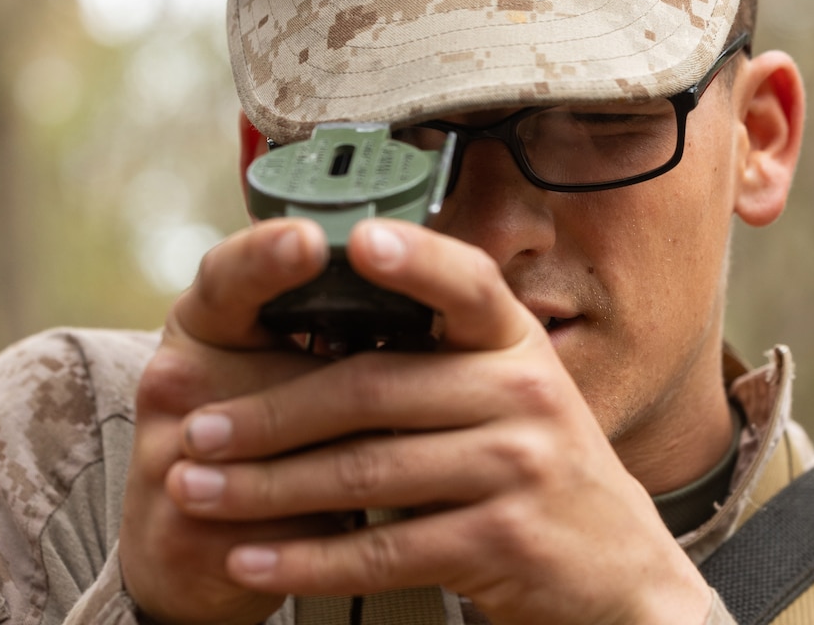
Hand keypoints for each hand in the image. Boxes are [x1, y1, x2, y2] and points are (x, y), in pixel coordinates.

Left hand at [163, 219, 712, 624]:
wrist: (614, 571)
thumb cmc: (536, 469)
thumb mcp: (512, 395)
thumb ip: (442, 362)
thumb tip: (323, 329)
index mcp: (515, 343)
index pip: (466, 283)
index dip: (413, 259)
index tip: (354, 241)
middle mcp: (524, 393)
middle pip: (372, 390)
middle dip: (269, 413)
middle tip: (198, 431)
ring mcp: (518, 467)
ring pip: (364, 472)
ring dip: (266, 488)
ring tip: (198, 492)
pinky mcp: (502, 541)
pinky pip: (384, 550)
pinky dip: (308, 558)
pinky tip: (253, 559)